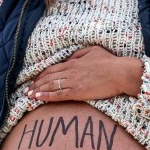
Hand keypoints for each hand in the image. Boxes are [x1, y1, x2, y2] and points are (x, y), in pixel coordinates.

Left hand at [25, 46, 143, 101]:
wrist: (121, 73)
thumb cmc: (111, 62)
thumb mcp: (93, 51)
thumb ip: (79, 54)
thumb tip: (69, 58)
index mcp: (73, 62)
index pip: (52, 68)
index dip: (41, 75)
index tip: (35, 80)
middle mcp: (70, 71)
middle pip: (48, 77)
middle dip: (36, 83)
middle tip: (27, 90)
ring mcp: (74, 82)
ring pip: (51, 86)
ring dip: (38, 90)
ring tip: (29, 95)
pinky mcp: (78, 92)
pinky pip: (59, 94)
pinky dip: (47, 96)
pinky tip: (38, 98)